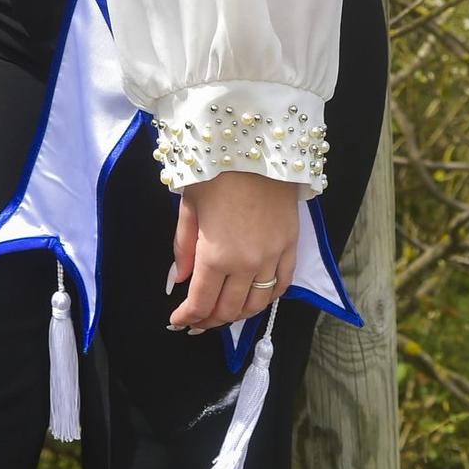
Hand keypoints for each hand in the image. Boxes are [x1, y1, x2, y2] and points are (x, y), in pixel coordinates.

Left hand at [165, 169, 299, 332]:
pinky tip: (254, 298)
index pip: (201, 302)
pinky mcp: (291, 247)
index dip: (187, 317)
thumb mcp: (189, 205)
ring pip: (256, 304)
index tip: (177, 321)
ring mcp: (272, 258)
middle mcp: (246, 265)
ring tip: (222, 313)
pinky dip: (266, 298)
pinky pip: (281, 285)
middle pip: (228, 309)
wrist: (258, 147)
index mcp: (216, 255)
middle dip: (208, 320)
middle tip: (196, 321)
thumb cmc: (216, 171)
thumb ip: (183, 246)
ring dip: (236, 315)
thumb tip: (177, 281)